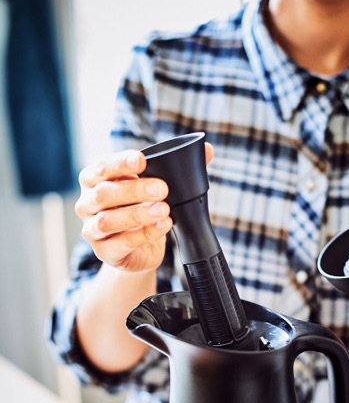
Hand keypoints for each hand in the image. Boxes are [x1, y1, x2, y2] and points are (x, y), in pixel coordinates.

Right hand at [75, 143, 213, 272]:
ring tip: (163, 210)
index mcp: (94, 180)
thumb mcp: (153, 187)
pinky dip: (144, 235)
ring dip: (138, 214)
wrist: (138, 251)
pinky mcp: (104, 253)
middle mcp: (87, 204)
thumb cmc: (141, 210)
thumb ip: (177, 168)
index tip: (141, 159)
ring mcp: (92, 230)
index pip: (101, 167)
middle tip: (162, 188)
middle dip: (134, 190)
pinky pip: (122, 243)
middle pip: (103, 194)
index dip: (119, 162)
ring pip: (108, 220)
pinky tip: (162, 227)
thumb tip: (207, 150)